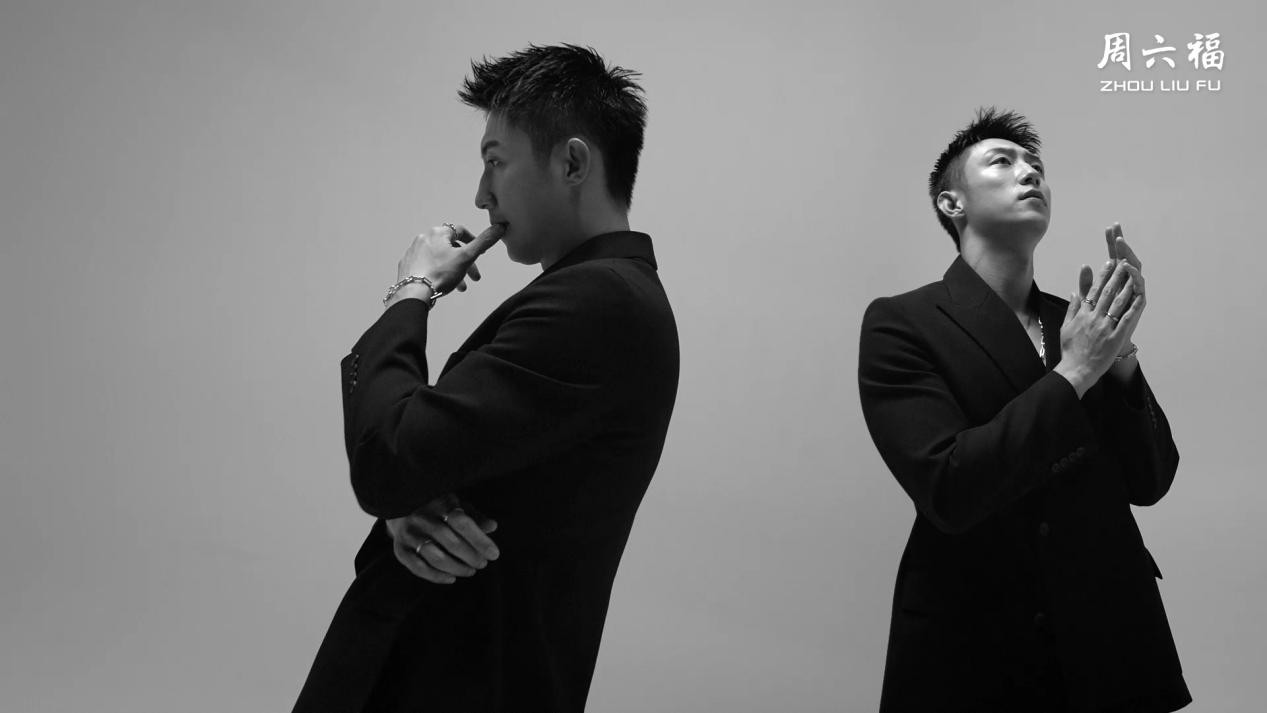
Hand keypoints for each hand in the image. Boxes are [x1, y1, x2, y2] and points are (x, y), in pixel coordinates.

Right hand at [385, 493, 500, 583]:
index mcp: (440, 504)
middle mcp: (422, 518)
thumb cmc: (437, 509)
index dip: (480, 540)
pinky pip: (419, 568)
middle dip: (470, 556)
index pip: (462, 523)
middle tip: (483, 564)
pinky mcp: (400, 549)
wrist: (399, 508)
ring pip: (435, 557)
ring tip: (471, 571)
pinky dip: (437, 577)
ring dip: (456, 568)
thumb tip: (493, 526)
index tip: (494, 554)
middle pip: (450, 542)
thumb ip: (475, 517)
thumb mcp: (457, 507)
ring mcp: (409, 534)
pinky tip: (452, 578)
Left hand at [391, 223, 503, 303]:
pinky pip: (427, 266)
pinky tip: (442, 285)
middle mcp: (423, 238)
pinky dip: (438, 273)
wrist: (413, 293)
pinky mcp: (407, 265)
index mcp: (437, 232)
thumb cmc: (440, 273)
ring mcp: (413, 252)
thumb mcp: (466, 257)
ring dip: (453, 271)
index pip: (460, 231)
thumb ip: (483, 242)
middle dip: (465, 263)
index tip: (481, 254)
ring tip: (461, 287)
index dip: (474, 241)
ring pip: (439, 259)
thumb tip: (500, 227)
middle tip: (474, 277)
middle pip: (451, 248)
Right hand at [1055, 257, 1145, 397]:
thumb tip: (1075, 293)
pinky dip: (1133, 307)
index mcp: (1082, 315)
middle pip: (1107, 292)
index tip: (1108, 263)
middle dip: (1116, 275)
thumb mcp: (1066, 327)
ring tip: (1133, 274)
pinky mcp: (1114, 338)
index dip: (1102, 276)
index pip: (1094, 291)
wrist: (1076, 370)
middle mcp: (1093, 318)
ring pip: (1118, 302)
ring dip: (1126, 286)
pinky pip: (1126, 320)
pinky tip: (1140, 297)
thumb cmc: (1070, 351)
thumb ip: (1072, 309)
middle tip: (1123, 261)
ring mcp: (1105, 327)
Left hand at [1090, 222, 1146, 348]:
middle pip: (1125, 259)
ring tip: (1120, 242)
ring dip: (1127, 254)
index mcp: (1114, 282)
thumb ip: (1087, 285)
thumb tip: (1084, 266)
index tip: (1109, 228)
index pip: (1113, 257)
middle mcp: (1126, 285)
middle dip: (1121, 244)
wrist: (1105, 347)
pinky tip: (1126, 265)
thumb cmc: (1099, 325)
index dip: (1112, 244)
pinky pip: (1139, 285)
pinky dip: (1133, 274)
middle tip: (1116, 229)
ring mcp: (1133, 292)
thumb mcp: (1089, 302)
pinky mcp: (1138, 302)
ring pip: (1134, 268)